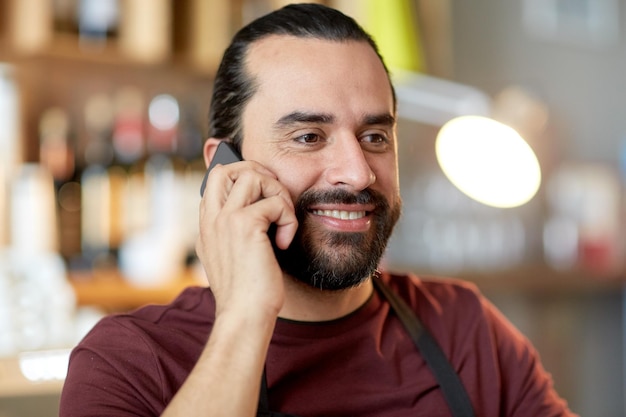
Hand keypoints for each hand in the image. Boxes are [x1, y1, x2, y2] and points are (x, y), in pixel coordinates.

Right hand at [196, 160, 297, 319]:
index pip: (215, 182)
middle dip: (256, 173)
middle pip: (225, 168)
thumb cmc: (247, 293)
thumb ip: (236, 234)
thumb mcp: (234, 258)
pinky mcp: (244, 225)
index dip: (243, 181)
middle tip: (274, 198)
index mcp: (206, 226)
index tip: (265, 200)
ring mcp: (225, 220)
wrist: (244, 316)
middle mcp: (211, 219)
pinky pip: (275, 202)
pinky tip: (284, 243)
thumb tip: (262, 213)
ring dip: (277, 193)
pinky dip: (288, 219)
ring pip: (252, 176)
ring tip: (283, 220)